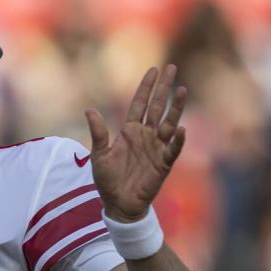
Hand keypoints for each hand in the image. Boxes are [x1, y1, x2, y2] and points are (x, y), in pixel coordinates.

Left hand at [84, 65, 186, 222]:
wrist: (118, 203)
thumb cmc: (107, 179)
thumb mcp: (99, 154)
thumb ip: (98, 133)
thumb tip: (89, 110)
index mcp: (129, 131)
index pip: (139, 104)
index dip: (146, 87)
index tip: (153, 70)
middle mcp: (145, 136)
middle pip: (157, 107)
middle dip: (163, 88)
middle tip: (171, 68)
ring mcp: (156, 148)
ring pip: (169, 124)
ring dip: (175, 108)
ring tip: (181, 90)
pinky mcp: (163, 164)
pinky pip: (172, 150)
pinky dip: (177, 141)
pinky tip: (181, 129)